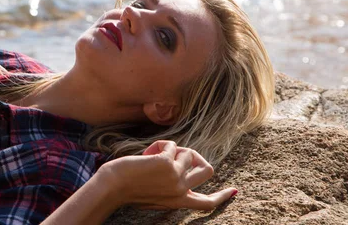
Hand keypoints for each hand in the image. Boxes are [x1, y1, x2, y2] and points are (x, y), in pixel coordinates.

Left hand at [99, 140, 236, 210]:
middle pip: (208, 170)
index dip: (222, 196)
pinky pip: (172, 144)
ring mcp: (176, 178)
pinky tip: (146, 153)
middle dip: (197, 156)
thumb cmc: (127, 188)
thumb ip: (171, 183)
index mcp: (178, 202)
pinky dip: (160, 144)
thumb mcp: (155, 191)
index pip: (206, 203)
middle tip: (178, 154)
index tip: (235, 191)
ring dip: (172, 149)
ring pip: (188, 153)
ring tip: (151, 155)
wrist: (112, 188)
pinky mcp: (168, 163)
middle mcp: (181, 191)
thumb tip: (184, 158)